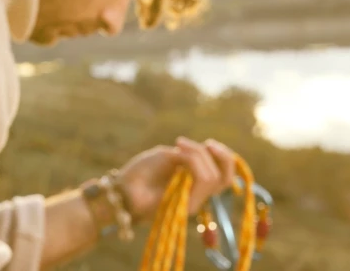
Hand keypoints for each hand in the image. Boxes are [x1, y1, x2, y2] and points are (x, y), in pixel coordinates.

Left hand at [117, 137, 236, 222]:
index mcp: (196, 182)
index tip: (210, 143)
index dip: (226, 158)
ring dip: (199, 156)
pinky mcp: (186, 206)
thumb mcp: (168, 156)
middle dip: (217, 155)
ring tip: (179, 146)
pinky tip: (177, 153)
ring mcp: (193, 201)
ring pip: (213, 178)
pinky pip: (201, 183)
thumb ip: (190, 156)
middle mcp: (198, 194)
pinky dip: (193, 163)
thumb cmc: (142, 171)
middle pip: (225, 178)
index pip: (226, 176)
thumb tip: (207, 153)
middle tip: (198, 143)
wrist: (123, 188)